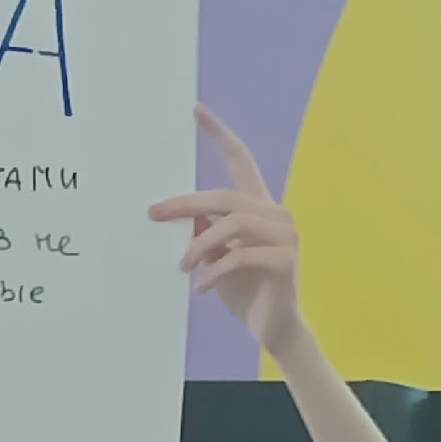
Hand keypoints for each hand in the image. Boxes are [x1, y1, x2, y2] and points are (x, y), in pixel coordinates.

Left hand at [147, 104, 307, 358]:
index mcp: (260, 207)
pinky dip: (215, 272)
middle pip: (226, 196)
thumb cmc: (244, 292)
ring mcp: (286, 236)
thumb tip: (175, 214)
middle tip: (154, 214)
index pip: (241, 161)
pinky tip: (201, 288)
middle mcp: (277, 214)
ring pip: (232, 225)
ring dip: (200, 246)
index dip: (219, 135)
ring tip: (183, 266)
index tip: (195, 111)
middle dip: (186, 204)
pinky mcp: (286, 260)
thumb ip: (204, 231)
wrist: (275, 330)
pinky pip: (240, 257)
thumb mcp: (216, 258)